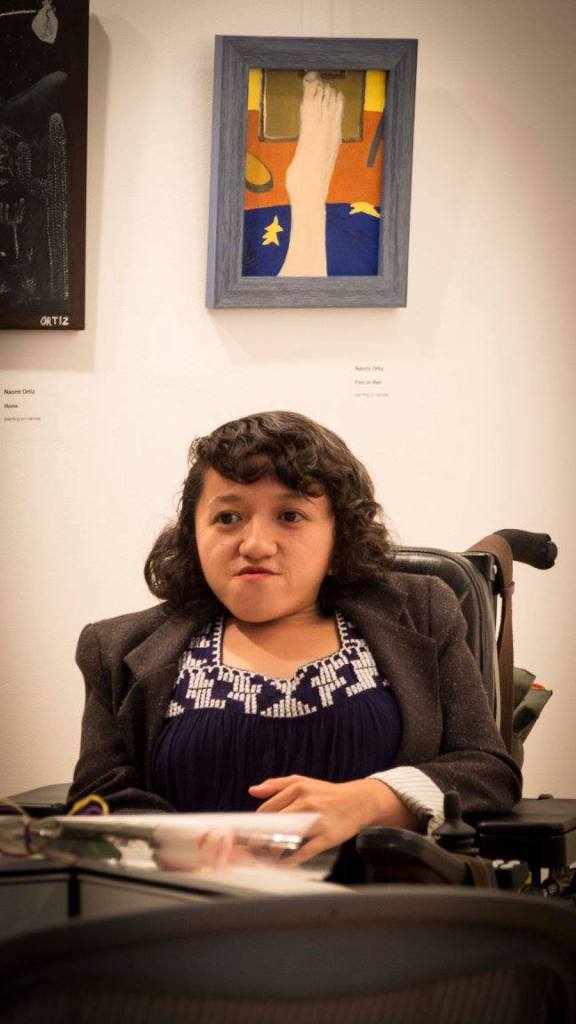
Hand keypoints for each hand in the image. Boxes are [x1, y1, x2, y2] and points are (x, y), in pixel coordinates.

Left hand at [248, 775, 419, 864]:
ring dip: (272, 852)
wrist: (358, 801)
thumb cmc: (326, 793)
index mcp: (297, 788)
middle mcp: (306, 803)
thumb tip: (252, 790)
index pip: (267, 809)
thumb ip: (276, 784)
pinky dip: (291, 860)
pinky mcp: (327, 837)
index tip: (250, 835)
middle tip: (252, 851)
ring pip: (286, 839)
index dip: (255, 825)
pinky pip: (304, 852)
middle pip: (273, 824)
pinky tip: (284, 863)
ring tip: (266, 858)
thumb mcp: (302, 781)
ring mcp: (317, 821)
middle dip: (259, 840)